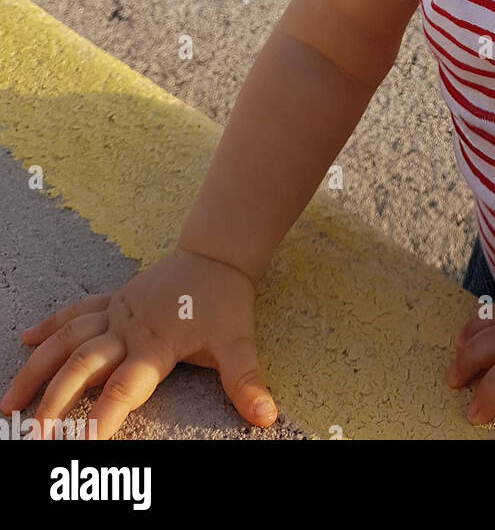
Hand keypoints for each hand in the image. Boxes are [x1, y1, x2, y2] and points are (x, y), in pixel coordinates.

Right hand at [0, 247, 277, 440]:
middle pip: (84, 367)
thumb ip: (245, 381)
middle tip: (36, 434)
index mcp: (156, 345)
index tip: (84, 443)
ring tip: (10, 403)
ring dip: (38, 369)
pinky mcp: (114, 299)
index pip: (125, 388)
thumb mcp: (239, 343)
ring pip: (69, 340)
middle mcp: (129, 329)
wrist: (217, 254)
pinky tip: (27, 340)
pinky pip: (77, 312)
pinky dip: (51, 326)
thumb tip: (266, 415)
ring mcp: (117, 312)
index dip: (105, 415)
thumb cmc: (225, 302)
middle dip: (56, 401)